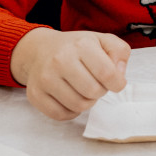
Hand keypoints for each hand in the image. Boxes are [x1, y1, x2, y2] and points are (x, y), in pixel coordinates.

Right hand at [10, 28, 129, 119]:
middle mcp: (60, 60)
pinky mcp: (35, 94)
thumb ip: (119, 52)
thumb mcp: (102, 40)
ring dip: (87, 101)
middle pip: (93, 92)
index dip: (117, 83)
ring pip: (78, 106)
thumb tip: (119, 75)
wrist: (40, 50)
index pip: (107, 74)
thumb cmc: (76, 48)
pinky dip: (71, 111)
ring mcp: (45, 78)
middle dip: (100, 91)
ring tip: (83, 89)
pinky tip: (71, 98)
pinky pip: (61, 115)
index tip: (116, 82)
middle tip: (95, 83)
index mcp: (81, 45)